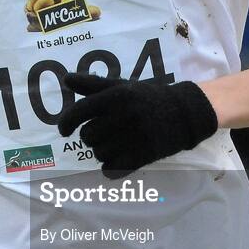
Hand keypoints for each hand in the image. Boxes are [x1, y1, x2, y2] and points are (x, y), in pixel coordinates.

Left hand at [58, 73, 217, 179]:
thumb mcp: (122, 86)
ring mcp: (135, 136)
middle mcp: (124, 115)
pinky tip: (118, 160)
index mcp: (116, 96)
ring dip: (102, 152)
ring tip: (114, 144)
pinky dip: (111, 167)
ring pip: (99, 153)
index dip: (66, 122)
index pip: (80, 111)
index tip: (64, 130)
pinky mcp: (144, 155)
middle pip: (88, 135)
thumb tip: (66, 79)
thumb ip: (93, 84)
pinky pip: (113, 169)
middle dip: (91, 136)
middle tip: (103, 133)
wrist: (184, 112)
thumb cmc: (147, 98)